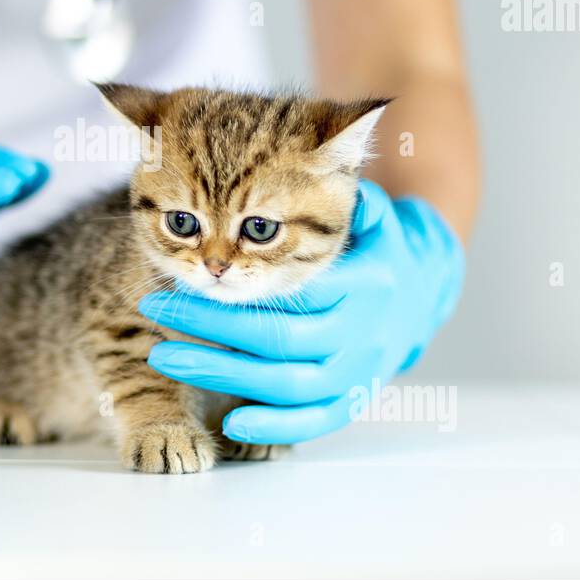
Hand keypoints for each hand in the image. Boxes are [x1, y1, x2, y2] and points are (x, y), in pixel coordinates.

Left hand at [137, 179, 463, 444]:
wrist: (425, 294)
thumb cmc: (377, 244)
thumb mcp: (371, 211)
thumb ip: (340, 189)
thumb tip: (316, 151)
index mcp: (366, 280)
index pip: (299, 287)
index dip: (242, 282)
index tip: (191, 272)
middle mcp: (362, 331)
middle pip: (279, 338)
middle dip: (211, 327)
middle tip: (154, 311)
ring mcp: (357, 372)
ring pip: (285, 385)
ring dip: (221, 374)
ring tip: (163, 357)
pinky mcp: (351, 400)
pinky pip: (312, 422)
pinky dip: (273, 428)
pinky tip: (228, 423)